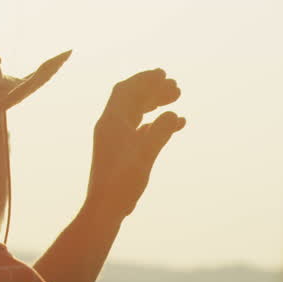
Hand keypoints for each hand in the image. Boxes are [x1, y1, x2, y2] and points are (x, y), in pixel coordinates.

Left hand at [86, 69, 185, 219]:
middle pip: (132, 99)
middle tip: (176, 87)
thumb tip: (174, 115)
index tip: (163, 74)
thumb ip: (161, 131)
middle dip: (153, 90)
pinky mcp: (121, 153)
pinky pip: (141, 131)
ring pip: (137, 114)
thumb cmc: (122, 180)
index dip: (144, 79)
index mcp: (111, 121)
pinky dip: (156, 124)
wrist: (106, 207)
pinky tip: (172, 125)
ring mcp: (115, 140)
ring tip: (176, 101)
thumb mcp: (145, 152)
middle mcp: (111, 126)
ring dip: (155, 105)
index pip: (127, 90)